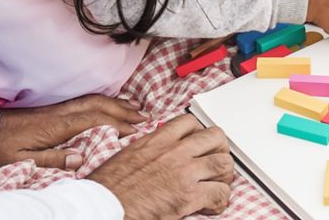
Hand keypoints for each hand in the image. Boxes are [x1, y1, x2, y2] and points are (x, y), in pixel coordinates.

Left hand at [0, 94, 145, 168]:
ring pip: (93, 101)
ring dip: (116, 104)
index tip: (137, 131)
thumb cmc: (0, 149)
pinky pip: (84, 101)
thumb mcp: (24, 161)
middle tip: (145, 116)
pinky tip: (108, 105)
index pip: (95, 121)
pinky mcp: (51, 109)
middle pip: (99, 106)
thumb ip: (53, 159)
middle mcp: (60, 113)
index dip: (118, 124)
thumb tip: (82, 156)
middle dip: (124, 110)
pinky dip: (102, 101)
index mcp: (57, 125)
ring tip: (135, 108)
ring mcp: (57, 109)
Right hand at [87, 115, 233, 219]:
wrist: (104, 205)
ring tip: (218, 184)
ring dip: (224, 175)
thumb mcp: (127, 155)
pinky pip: (220, 193)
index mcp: (157, 140)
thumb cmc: (109, 186)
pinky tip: (211, 206)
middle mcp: (174, 152)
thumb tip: (154, 153)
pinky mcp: (188, 196)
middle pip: (214, 137)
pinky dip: (220, 200)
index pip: (190, 122)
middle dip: (220, 149)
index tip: (200, 144)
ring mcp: (183, 173)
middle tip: (216, 163)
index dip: (200, 133)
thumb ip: (147, 149)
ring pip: (223, 163)